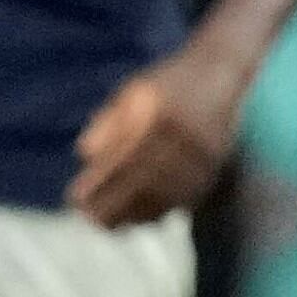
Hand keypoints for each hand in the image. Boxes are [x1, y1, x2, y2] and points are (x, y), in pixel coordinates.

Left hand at [68, 43, 247, 225]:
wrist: (221, 71)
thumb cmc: (167, 84)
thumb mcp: (131, 92)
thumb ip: (108, 122)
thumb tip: (85, 155)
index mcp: (159, 113)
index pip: (124, 156)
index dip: (99, 183)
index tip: (76, 198)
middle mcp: (185, 134)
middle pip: (145, 179)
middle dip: (113, 204)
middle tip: (89, 220)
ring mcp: (205, 151)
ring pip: (166, 193)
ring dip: (135, 213)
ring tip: (108, 225)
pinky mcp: (217, 164)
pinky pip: (187, 196)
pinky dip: (161, 210)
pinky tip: (139, 219)